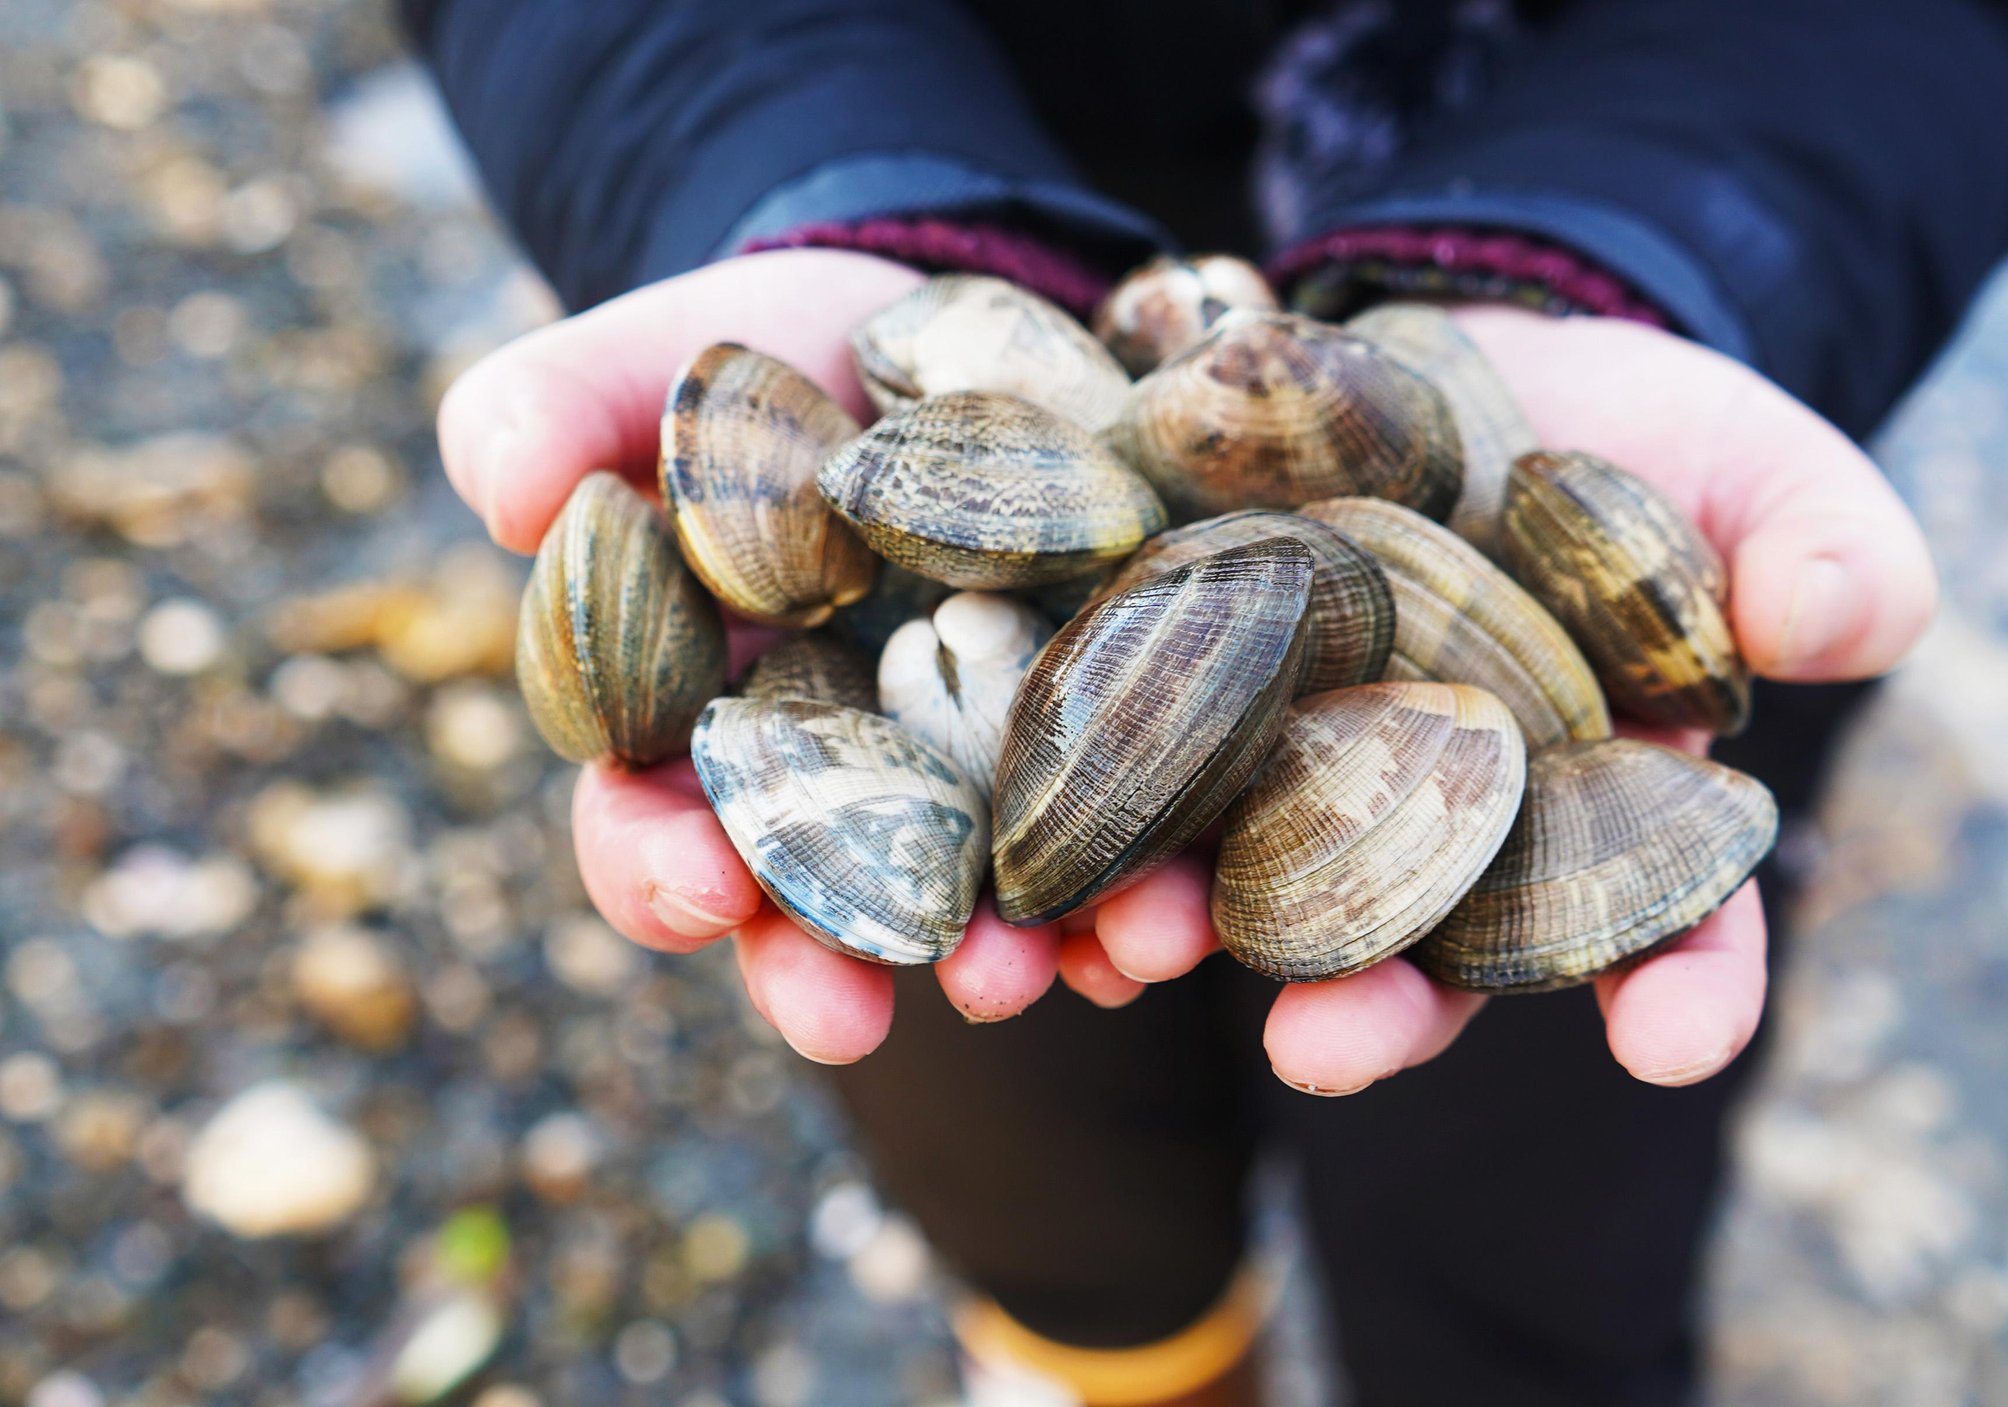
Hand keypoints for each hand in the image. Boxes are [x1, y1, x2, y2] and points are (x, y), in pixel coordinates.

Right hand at [441, 251, 1071, 1061]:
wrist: (953, 327)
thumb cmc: (766, 365)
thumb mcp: (654, 364)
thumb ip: (554, 410)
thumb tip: (506, 494)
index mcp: (698, 731)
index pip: (650, 829)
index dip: (658, 870)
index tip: (698, 886)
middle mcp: (838, 795)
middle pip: (818, 910)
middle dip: (832, 967)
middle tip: (853, 1016)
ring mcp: (973, 788)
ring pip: (983, 907)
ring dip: (1013, 957)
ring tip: (1048, 973)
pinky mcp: (1102, 756)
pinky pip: (1123, 851)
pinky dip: (1142, 894)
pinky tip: (1168, 920)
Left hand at [1086, 306, 1939, 1092]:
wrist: (1447, 351)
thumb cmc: (1637, 434)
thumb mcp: (1753, 462)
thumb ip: (1817, 543)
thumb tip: (1846, 619)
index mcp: (1608, 815)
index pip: (1671, 920)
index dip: (1684, 983)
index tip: (1674, 1039)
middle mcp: (1444, 838)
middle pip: (1422, 949)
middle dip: (1376, 1008)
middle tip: (1327, 1052)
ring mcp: (1299, 780)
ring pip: (1243, 889)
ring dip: (1183, 935)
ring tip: (1128, 950)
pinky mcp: (1172, 702)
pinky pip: (1109, 781)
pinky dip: (1055, 821)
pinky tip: (1001, 863)